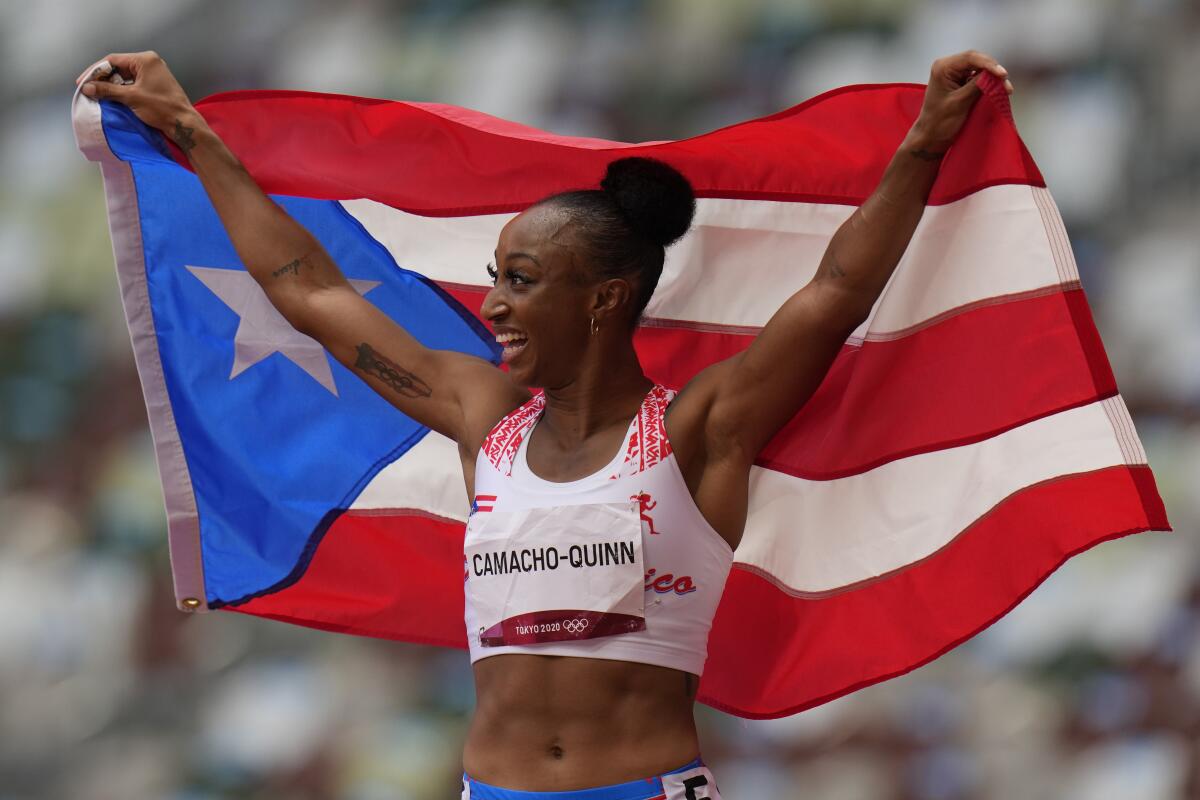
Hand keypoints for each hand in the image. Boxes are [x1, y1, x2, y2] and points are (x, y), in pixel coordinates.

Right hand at [78, 52, 200, 149]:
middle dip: (102, 78)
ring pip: (125, 75)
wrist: (183, 123)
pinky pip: (133, 83)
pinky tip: (111, 96)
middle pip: (118, 66)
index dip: (95, 70)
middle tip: (88, 88)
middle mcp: (150, 62)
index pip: (113, 60)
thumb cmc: (162, 108)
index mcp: (146, 60)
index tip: (83, 81)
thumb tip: (87, 87)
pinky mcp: (154, 84)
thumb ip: (107, 91)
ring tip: (96, 93)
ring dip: (111, 84)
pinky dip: (121, 89)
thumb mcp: (131, 98)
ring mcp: (153, 73)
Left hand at [908, 50, 1012, 154]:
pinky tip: (996, 90)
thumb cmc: (939, 122)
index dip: (989, 64)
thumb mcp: (960, 102)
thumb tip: (995, 75)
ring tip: (1004, 88)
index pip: (970, 58)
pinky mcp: (960, 83)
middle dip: (992, 71)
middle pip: (977, 61)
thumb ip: (977, 85)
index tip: (1002, 74)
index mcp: (943, 68)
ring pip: (979, 69)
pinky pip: (978, 78)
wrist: (931, 137)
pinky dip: (988, 83)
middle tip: (1005, 84)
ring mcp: (955, 74)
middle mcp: (948, 67)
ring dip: (992, 78)